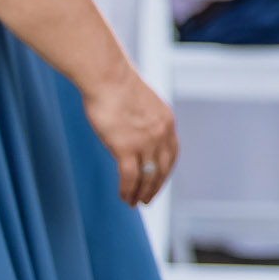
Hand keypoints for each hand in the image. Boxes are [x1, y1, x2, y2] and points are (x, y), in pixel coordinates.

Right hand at [82, 67, 177, 204]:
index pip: (171, 155)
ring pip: (147, 177)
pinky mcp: (125, 147)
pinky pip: (129, 177)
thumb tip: (136, 135)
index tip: (159, 182)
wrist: (107, 76)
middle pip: (162, 169)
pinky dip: (127, 190)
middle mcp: (161, 134)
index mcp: (167, 122)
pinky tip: (123, 196)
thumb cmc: (116, 85)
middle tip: (147, 200)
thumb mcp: (141, 104)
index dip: (165, 172)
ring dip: (141, 193)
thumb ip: (144, 122)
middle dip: (155, 187)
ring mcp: (145, 142)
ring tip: (133, 203)